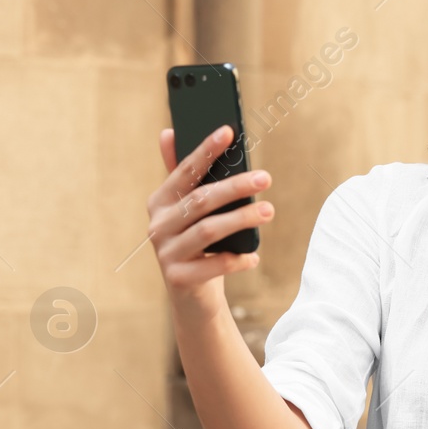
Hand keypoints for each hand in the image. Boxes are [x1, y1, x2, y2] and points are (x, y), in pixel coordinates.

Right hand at [147, 125, 273, 310]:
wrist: (191, 296)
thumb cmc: (197, 244)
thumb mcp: (188, 210)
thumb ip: (182, 174)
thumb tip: (167, 131)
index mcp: (160, 202)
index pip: (185, 171)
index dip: (205, 151)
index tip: (228, 132)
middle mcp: (158, 225)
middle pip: (201, 200)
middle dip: (235, 186)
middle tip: (265, 178)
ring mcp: (166, 253)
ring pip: (208, 230)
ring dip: (242, 218)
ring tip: (269, 211)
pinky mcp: (178, 278)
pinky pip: (214, 265)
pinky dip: (237, 260)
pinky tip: (253, 256)